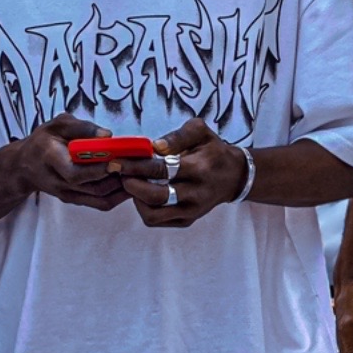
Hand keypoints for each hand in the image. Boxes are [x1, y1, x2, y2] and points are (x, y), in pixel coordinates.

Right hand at [10, 115, 135, 210]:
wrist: (25, 166)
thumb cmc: (44, 141)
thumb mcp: (58, 125)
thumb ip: (82, 127)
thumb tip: (108, 135)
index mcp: (51, 158)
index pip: (74, 172)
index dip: (97, 170)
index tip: (116, 160)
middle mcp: (58, 182)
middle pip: (93, 187)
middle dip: (117, 177)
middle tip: (137, 165)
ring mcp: (67, 194)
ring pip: (100, 197)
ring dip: (122, 186)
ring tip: (138, 172)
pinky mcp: (75, 200)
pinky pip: (101, 203)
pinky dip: (119, 196)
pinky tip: (131, 183)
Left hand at [120, 119, 246, 227]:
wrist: (233, 176)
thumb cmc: (213, 150)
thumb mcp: (200, 132)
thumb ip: (177, 136)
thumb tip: (154, 146)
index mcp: (199, 169)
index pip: (161, 170)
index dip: (136, 166)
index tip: (118, 161)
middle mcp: (196, 194)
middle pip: (155, 196)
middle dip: (131, 184)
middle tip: (120, 173)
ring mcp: (191, 211)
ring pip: (153, 214)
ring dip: (136, 199)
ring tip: (132, 184)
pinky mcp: (187, 220)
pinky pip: (157, 220)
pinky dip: (143, 208)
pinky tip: (142, 194)